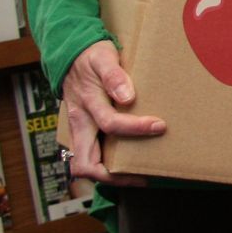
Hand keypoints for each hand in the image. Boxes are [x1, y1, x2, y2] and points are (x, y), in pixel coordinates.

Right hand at [55, 40, 161, 186]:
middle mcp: (80, 124)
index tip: (159, 125)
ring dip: (110, 174)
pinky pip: (93, 156)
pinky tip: (132, 163)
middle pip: (85, 164)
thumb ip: (114, 75)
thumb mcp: (103, 58)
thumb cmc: (90, 56)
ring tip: (140, 176)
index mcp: (85, 105)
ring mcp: (81, 131)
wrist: (71, 55)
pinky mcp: (85, 132)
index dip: (135, 128)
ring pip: (86, 165)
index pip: (109, 124)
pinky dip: (110, 165)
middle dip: (113, 176)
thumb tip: (127, 97)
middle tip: (143, 177)